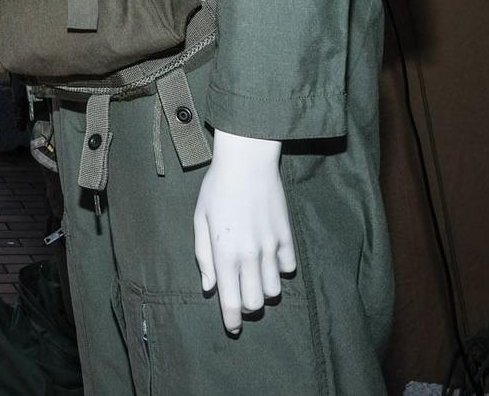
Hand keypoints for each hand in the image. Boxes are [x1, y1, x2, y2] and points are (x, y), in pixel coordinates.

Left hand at [192, 129, 293, 333]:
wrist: (248, 162)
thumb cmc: (217, 189)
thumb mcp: (200, 220)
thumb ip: (204, 256)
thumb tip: (209, 286)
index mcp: (225, 253)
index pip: (231, 300)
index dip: (232, 320)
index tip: (232, 327)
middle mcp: (250, 255)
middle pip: (256, 303)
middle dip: (248, 307)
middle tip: (241, 297)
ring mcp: (271, 247)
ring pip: (274, 290)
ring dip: (264, 290)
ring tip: (255, 278)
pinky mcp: (287, 237)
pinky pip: (288, 268)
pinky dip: (279, 270)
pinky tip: (269, 259)